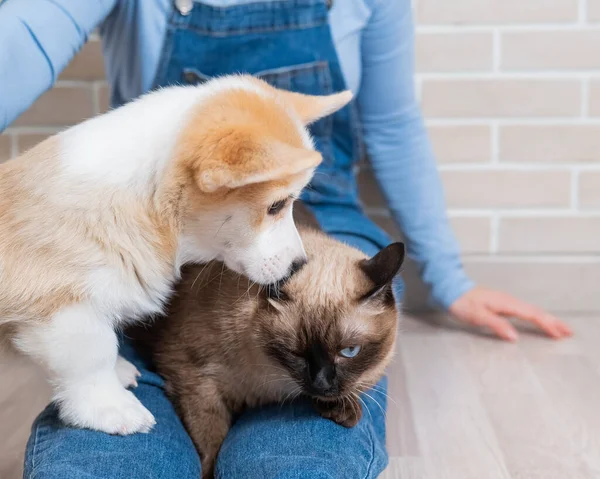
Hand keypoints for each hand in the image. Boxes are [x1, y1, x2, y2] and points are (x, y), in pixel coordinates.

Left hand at [449, 287, 572, 341]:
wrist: (451, 289)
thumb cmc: (461, 302)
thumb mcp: (477, 316)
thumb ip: (496, 325)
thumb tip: (514, 337)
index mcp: (505, 303)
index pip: (531, 315)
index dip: (546, 324)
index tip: (558, 334)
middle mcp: (508, 301)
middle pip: (535, 312)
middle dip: (552, 321)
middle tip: (568, 331)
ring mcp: (505, 301)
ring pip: (531, 310)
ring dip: (546, 319)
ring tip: (558, 328)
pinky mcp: (501, 303)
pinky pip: (523, 310)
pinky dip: (535, 316)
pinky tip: (536, 320)